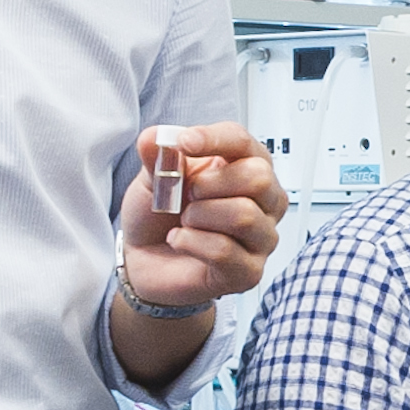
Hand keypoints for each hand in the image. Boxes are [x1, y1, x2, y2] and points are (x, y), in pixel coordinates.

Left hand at [121, 124, 285, 310]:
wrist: (144, 261)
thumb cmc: (159, 215)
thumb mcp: (152, 178)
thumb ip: (157, 157)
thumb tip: (154, 138)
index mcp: (246, 165)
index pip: (242, 142)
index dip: (214, 139)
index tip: (184, 143)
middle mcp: (264, 201)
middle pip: (258, 178)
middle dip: (210, 184)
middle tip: (187, 196)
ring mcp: (262, 238)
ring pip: (244, 216)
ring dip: (199, 216)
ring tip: (184, 221)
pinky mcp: (249, 272)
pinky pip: (225, 251)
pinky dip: (191, 243)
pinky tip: (179, 241)